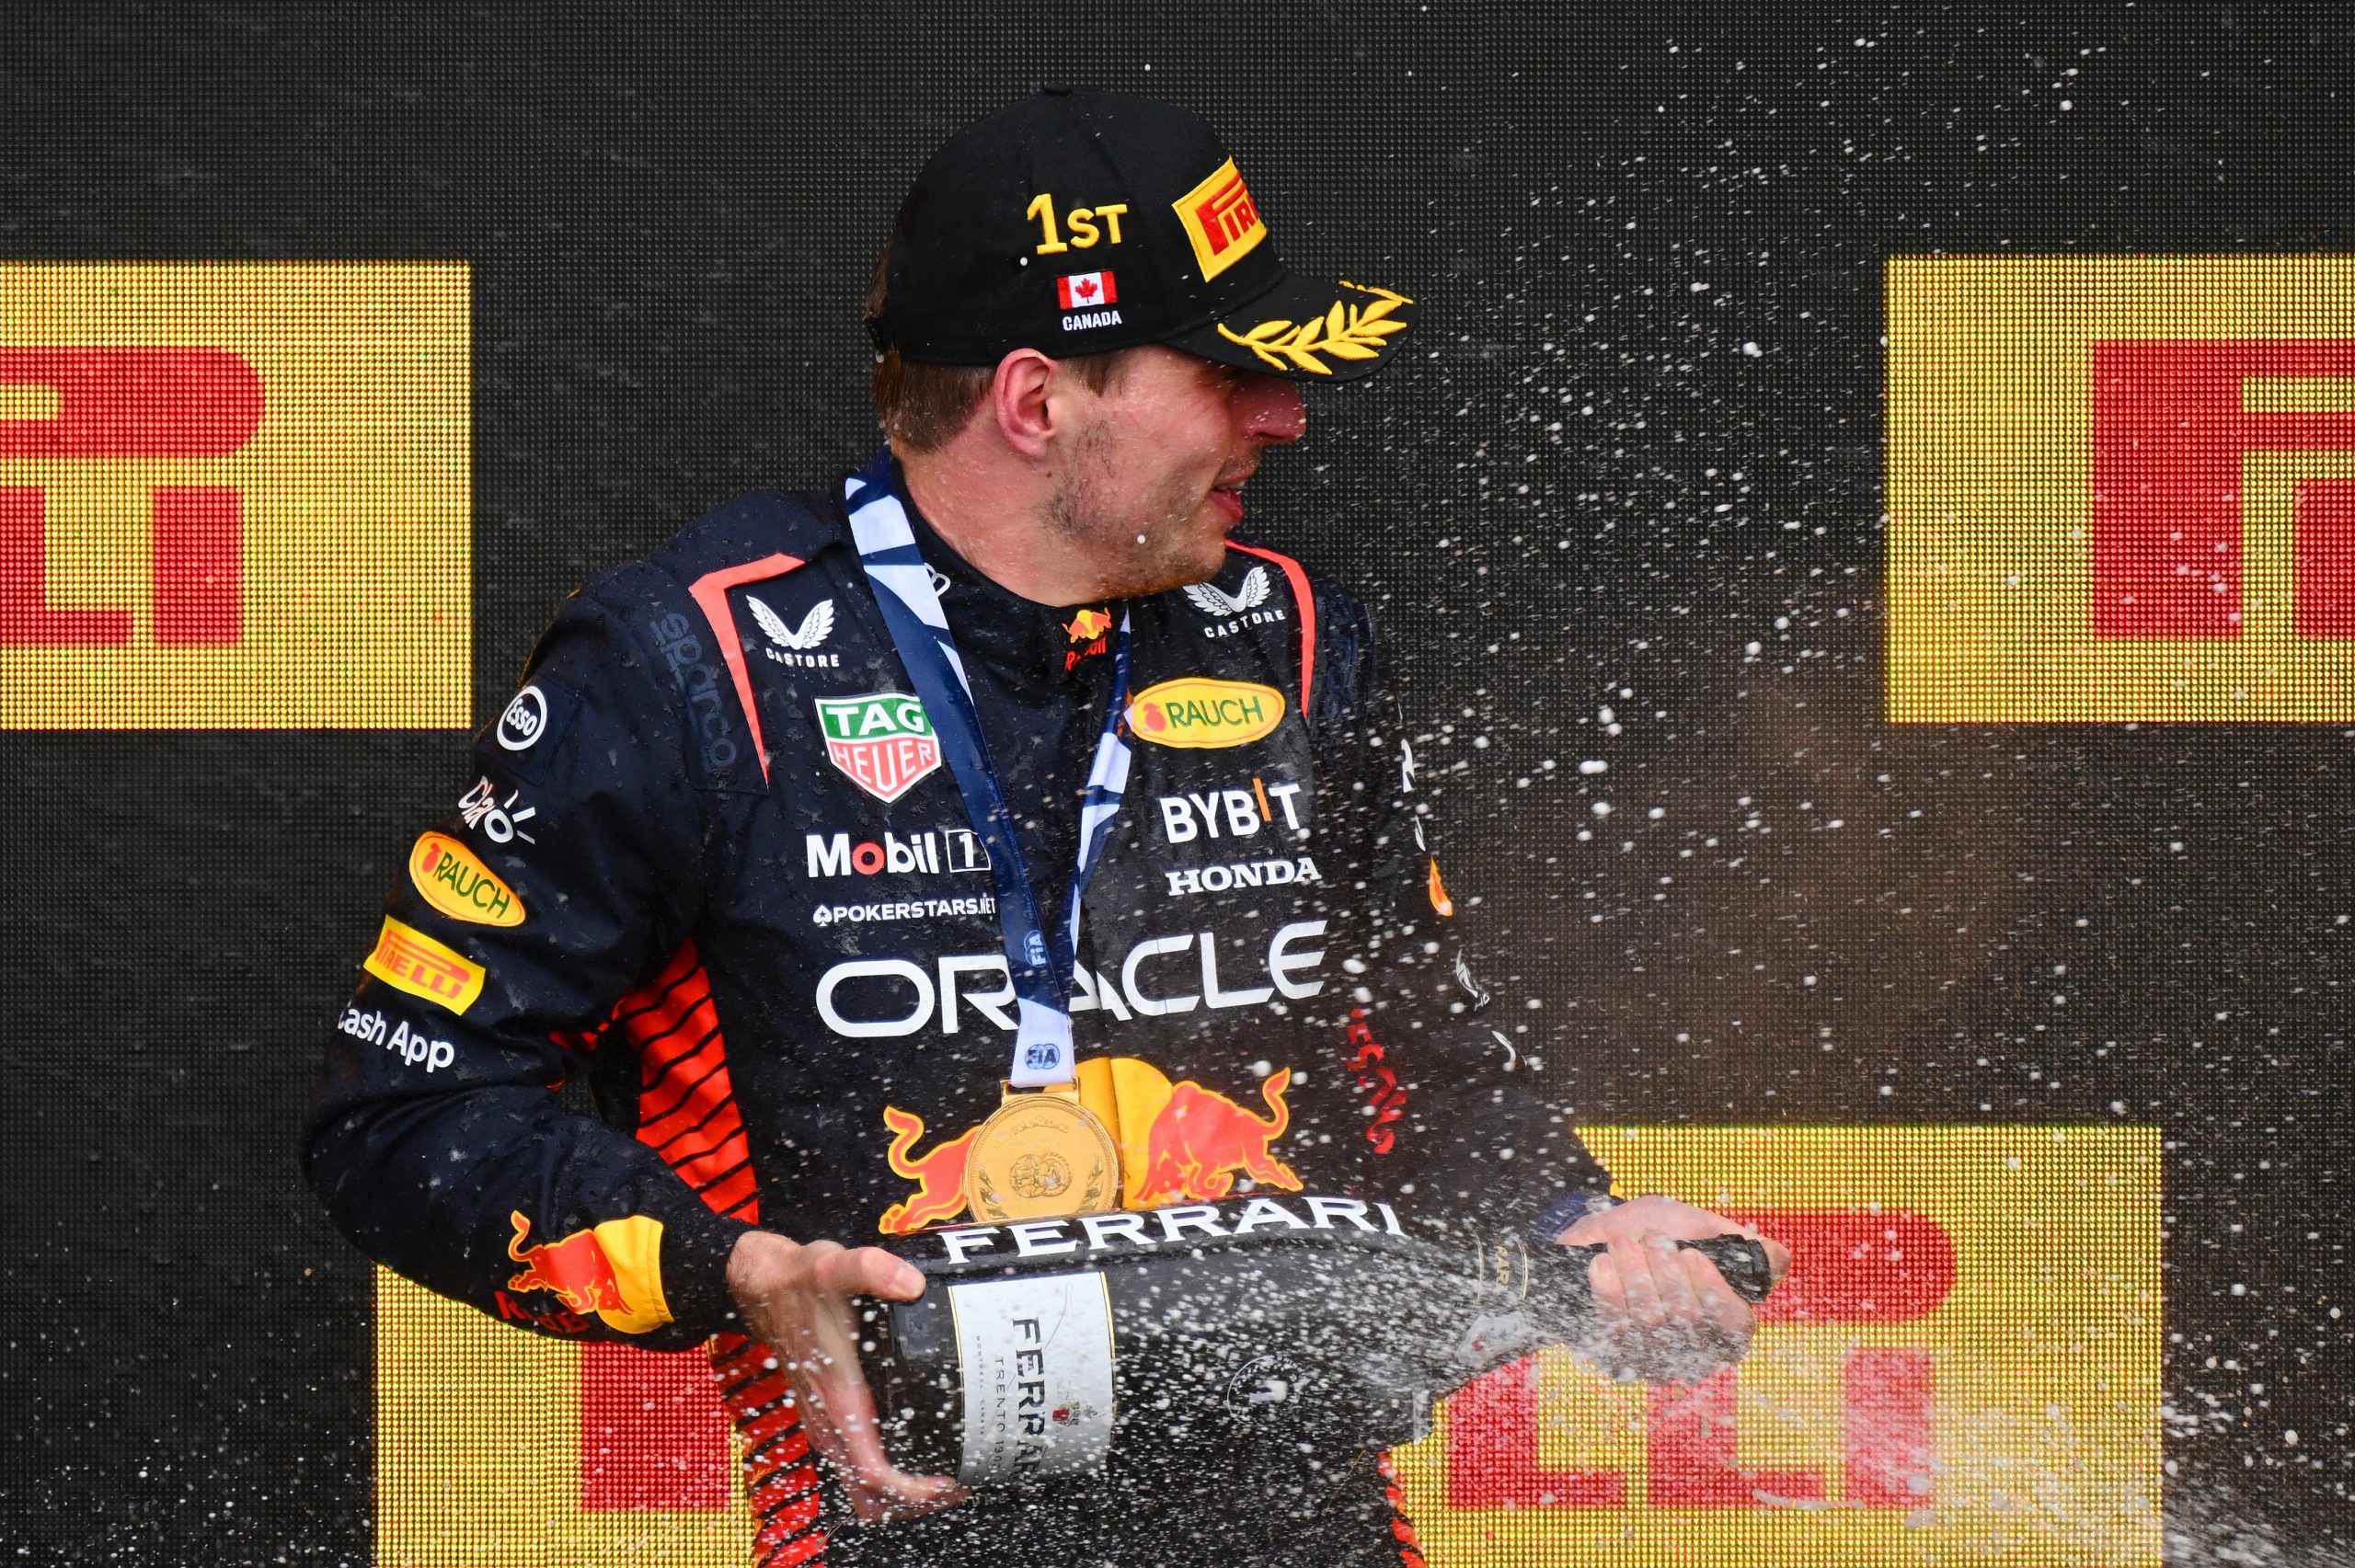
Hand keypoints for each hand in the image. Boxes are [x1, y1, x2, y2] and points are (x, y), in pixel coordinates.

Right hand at [726, 1230, 968, 1523]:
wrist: (760, 1284)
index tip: (946, 1482)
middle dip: (915, 1500)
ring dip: (901, 1492)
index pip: (873, 1473)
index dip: (911, 1490)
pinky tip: (916, 1455)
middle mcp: (828, 1421)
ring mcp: (825, 1422)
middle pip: (870, 1493)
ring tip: (946, 1479)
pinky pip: (857, 1465)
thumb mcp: (833, 1267)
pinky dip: (887, 1476)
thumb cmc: (797, 1283)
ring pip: (862, 1485)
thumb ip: (871, 1270)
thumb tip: (911, 1283)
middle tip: (960, 1484)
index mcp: (837, 1399)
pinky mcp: (827, 1415)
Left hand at [1559, 1194, 1792, 1383]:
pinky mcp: (1618, 1358)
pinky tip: (1603, 1264)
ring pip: (1651, 1321)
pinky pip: (1615, 1327)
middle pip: (1689, 1319)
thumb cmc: (1658, 1233)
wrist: (1601, 1238)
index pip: (1735, 1325)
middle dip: (1668, 1272)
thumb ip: (1738, 1243)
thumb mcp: (1701, 1227)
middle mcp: (1697, 1350)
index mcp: (1727, 1324)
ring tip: (1623, 1242)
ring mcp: (1657, 1359)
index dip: (1714, 1291)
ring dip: (1636, 1273)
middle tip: (1652, 1238)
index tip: (1691, 1254)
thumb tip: (1777, 1258)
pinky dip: (1609, 1291)